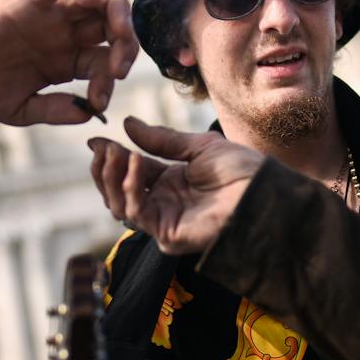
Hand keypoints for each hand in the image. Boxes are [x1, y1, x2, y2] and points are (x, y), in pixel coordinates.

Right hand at [0, 0, 136, 124]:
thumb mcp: (23, 110)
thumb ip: (56, 110)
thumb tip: (91, 113)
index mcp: (67, 60)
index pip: (106, 61)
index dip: (110, 81)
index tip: (99, 102)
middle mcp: (63, 34)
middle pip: (112, 23)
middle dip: (127, 41)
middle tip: (121, 67)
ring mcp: (47, 16)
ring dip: (115, 9)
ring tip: (118, 32)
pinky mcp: (25, 2)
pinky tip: (85, 0)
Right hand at [89, 117, 265, 253]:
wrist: (263, 192)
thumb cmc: (242, 171)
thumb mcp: (198, 146)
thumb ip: (162, 139)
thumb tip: (127, 124)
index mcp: (170, 183)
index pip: (130, 171)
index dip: (112, 156)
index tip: (95, 140)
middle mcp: (163, 203)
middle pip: (118, 191)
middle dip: (106, 169)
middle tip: (102, 148)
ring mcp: (164, 221)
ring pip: (120, 205)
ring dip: (112, 178)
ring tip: (117, 152)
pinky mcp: (167, 235)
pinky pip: (137, 213)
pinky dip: (129, 188)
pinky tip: (134, 163)